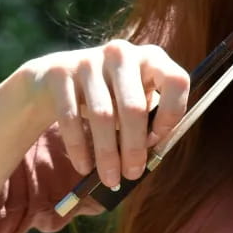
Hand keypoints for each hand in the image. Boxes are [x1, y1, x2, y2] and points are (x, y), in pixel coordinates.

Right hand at [19, 41, 189, 189]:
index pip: (176, 81)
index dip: (172, 114)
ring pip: (103, 115)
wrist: (56, 79)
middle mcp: (122, 53)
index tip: (158, 141)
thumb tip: (148, 161)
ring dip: (107, 153)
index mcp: (151, 58)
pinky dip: (79, 148)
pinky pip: (71, 117)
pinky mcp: (60, 71)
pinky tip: (84, 167)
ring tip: (110, 178)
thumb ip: (147, 122)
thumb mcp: (133, 100)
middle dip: (134, 147)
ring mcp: (90, 60)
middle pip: (134, 106)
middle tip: (132, 174)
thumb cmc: (108, 97)